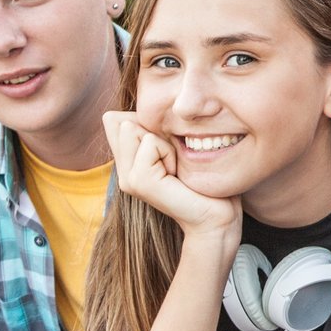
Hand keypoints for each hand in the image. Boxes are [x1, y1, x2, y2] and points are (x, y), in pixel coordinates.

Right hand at [103, 111, 239, 241]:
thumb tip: (126, 114)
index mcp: (128, 162)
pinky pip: (150, 142)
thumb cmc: (202, 181)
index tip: (168, 152)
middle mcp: (123, 171)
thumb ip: (151, 132)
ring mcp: (127, 178)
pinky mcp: (138, 181)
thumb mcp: (174, 148)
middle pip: (122, 121)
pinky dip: (169, 152)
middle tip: (174, 162)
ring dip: (164, 142)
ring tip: (176, 168)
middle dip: (156, 132)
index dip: (147, 124)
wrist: (215, 217)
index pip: (115, 120)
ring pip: (133, 128)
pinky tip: (177, 174)